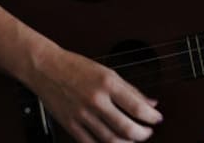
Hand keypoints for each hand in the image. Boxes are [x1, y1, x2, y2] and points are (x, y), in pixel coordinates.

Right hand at [27, 47, 161, 141]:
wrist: (46, 68)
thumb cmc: (76, 67)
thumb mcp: (108, 72)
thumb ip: (131, 89)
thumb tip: (150, 102)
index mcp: (107, 83)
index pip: (137, 107)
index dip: (151, 117)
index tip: (157, 118)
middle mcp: (95, 100)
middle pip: (126, 127)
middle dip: (142, 134)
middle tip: (147, 132)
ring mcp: (82, 114)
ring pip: (110, 139)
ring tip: (133, 140)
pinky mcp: (70, 124)